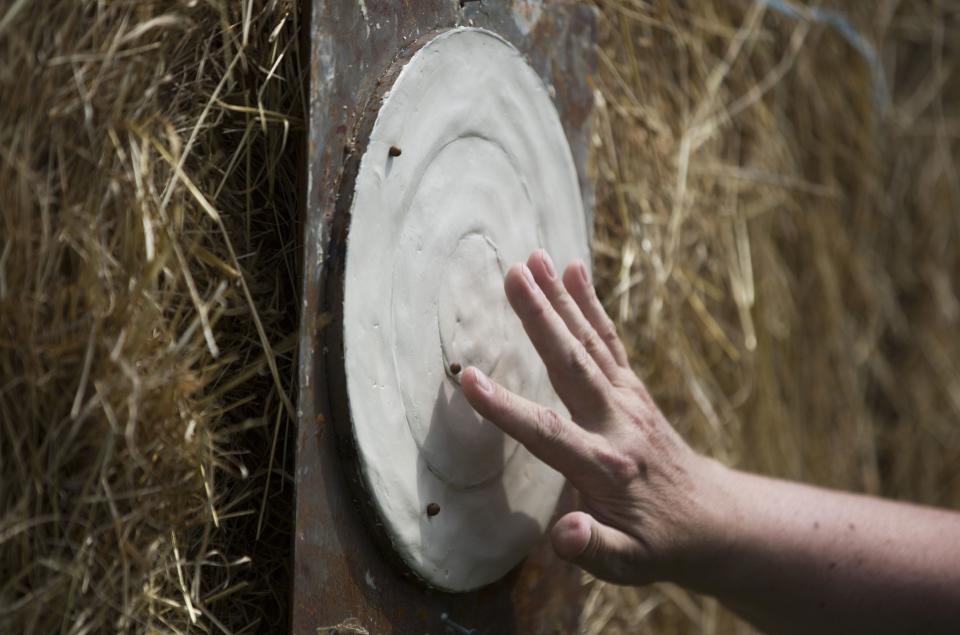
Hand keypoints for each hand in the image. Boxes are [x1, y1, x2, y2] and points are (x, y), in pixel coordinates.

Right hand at [462, 249, 721, 584]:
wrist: (710, 519)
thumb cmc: (657, 544)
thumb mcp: (628, 565)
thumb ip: (593, 550)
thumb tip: (563, 535)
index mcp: (606, 466)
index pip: (547, 433)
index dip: (506, 408)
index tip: (468, 379)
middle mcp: (618, 422)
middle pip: (572, 364)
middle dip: (541, 319)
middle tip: (513, 274)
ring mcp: (628, 399)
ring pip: (591, 341)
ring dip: (562, 299)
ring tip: (534, 258)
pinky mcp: (633, 388)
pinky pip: (610, 340)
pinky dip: (592, 304)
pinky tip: (574, 271)